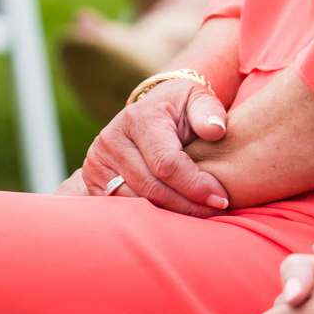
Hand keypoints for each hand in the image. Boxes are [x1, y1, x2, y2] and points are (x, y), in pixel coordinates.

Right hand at [78, 79, 232, 215]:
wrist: (150, 111)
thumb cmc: (180, 108)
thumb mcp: (197, 99)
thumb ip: (209, 111)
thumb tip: (216, 130)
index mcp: (139, 118)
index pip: (166, 163)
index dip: (195, 185)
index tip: (221, 198)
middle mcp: (112, 139)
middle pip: (151, 187)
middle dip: (187, 204)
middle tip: (215, 211)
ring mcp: (97, 160)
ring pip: (135, 201)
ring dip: (170, 213)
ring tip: (198, 213)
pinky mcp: (92, 178)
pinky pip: (121, 206)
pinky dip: (148, 214)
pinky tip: (173, 214)